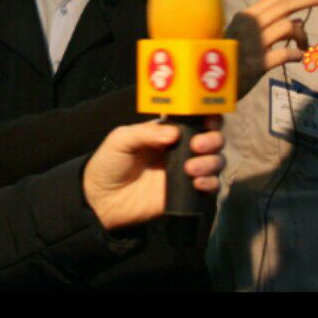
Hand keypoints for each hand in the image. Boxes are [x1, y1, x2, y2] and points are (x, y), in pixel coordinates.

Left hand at [83, 116, 224, 231]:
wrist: (101, 200)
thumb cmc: (110, 163)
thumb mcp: (122, 139)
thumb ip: (145, 132)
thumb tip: (174, 133)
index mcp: (169, 131)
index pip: (198, 119)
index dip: (210, 116)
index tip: (209, 120)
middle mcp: (183, 149)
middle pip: (213, 138)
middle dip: (212, 139)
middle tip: (197, 146)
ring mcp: (186, 172)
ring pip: (216, 161)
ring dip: (211, 162)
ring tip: (190, 169)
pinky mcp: (187, 194)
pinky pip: (211, 186)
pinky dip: (211, 183)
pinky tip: (198, 184)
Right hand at [226, 0, 317, 96]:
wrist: (205, 82)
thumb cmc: (227, 57)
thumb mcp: (242, 35)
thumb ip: (267, 25)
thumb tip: (297, 19)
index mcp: (246, 15)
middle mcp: (250, 24)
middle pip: (286, 4)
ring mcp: (254, 43)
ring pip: (289, 26)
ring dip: (303, 35)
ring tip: (305, 46)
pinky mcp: (257, 64)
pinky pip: (285, 54)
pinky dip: (297, 54)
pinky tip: (300, 58)